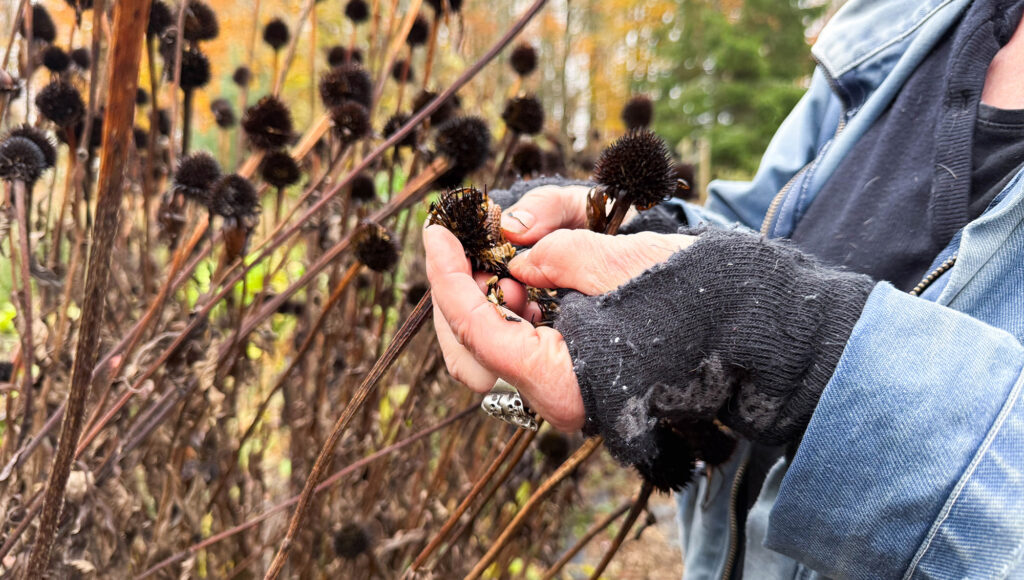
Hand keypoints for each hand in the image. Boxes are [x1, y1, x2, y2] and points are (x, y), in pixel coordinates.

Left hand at [425, 214, 694, 431]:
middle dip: (457, 295)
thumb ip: (559, 257)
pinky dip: (513, 311)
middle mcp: (557, 398)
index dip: (447, 277)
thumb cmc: (701, 300)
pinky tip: (527, 280)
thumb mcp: (624, 264)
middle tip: (463, 245)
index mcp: (563, 382)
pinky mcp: (576, 378)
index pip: (476, 330)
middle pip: (469, 355)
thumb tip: (518, 261)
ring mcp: (566, 392)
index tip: (437, 232)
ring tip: (503, 259)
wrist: (755, 334)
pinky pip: (521, 349)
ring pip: (491, 353)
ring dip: (485, 301)